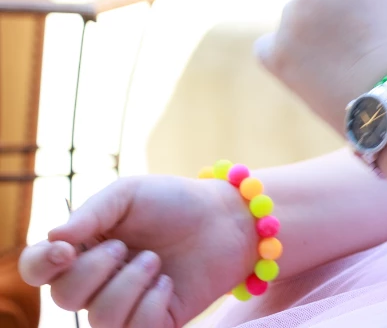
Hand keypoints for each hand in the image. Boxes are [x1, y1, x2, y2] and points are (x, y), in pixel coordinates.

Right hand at [17, 174, 256, 326]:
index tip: (66, 250)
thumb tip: (55, 237)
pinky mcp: (154, 323)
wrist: (227, 219)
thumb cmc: (175, 202)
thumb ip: (92, 213)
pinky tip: (167, 283)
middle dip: (95, 270)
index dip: (40, 265)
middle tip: (126, 247)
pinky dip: (151, 303)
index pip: (37, 269)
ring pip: (100, 318)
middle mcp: (96, 283)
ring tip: (155, 260)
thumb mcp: (130, 194)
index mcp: (82, 250)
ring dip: (129, 285)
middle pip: (64, 298)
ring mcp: (124, 306)